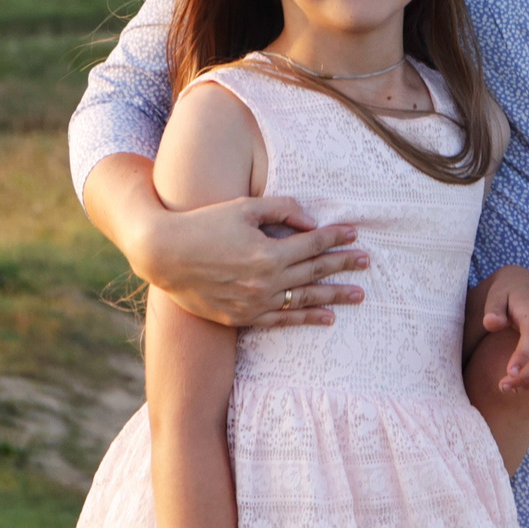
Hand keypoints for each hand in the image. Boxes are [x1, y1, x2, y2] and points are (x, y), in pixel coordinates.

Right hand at [107, 160, 367, 328]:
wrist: (162, 255)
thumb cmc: (203, 224)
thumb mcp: (244, 208)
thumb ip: (282, 209)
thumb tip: (312, 222)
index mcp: (268, 252)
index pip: (313, 243)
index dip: (336, 237)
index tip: (355, 234)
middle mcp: (265, 281)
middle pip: (315, 272)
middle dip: (343, 265)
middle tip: (367, 262)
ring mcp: (254, 302)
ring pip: (304, 299)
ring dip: (334, 296)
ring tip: (358, 294)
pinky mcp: (242, 317)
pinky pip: (282, 319)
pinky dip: (306, 318)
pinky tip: (328, 317)